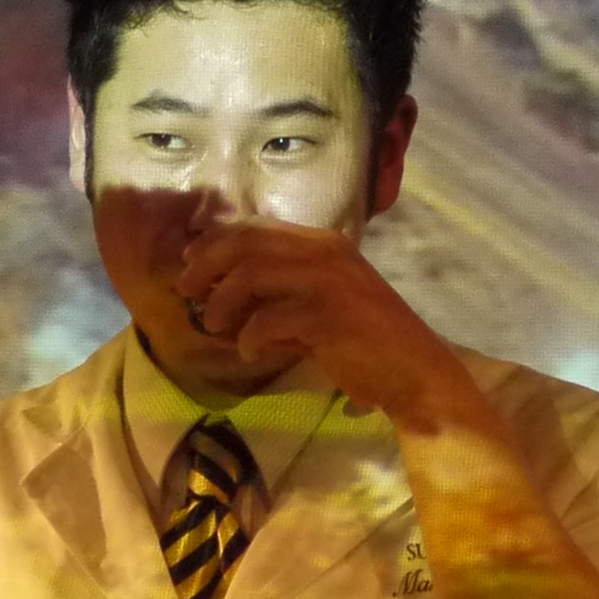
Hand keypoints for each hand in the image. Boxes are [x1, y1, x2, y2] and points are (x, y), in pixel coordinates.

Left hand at [169, 217, 470, 424]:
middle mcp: (325, 253)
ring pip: (252, 275)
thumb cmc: (360, 342)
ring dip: (222, 302)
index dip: (215, 242)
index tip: (189, 261)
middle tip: (185, 291)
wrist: (412, 371)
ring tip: (214, 326)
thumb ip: (274, 297)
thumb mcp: (314, 308)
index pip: (255, 227)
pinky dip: (250, 337)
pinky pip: (270, 319)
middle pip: (246, 242)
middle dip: (206, 265)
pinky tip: (251, 352)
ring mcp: (329, 282)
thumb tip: (215, 297)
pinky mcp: (329, 317)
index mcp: (322, 244)